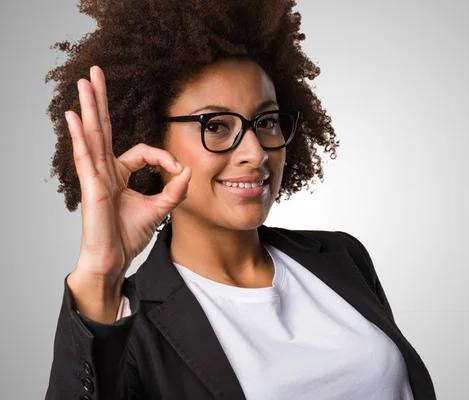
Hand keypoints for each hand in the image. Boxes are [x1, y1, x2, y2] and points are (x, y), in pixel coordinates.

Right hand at [66, 65, 190, 291]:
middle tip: (96, 72)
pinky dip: (80, 136)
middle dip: (100, 100)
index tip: (179, 170)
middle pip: (103, 129)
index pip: (143, 151)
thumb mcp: (159, 209)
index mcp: (119, 174)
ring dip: (89, 107)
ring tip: (84, 83)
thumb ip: (174, 191)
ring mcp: (96, 178)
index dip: (164, 157)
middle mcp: (105, 171)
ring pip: (92, 136)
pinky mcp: (92, 188)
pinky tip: (74, 116)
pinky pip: (86, 158)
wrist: (114, 261)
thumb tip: (188, 172)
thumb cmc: (128, 237)